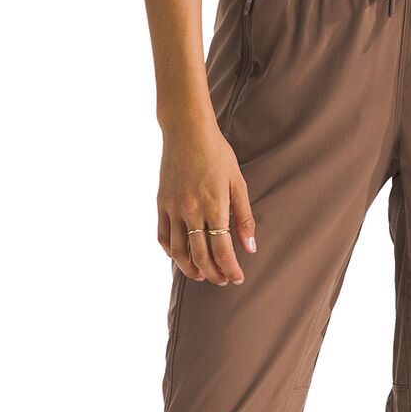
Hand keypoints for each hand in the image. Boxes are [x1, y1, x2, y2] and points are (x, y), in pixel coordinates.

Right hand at [157, 123, 256, 285]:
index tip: (237, 278)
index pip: (222, 250)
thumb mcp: (238, 183)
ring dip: (190, 269)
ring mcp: (173, 208)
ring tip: (202, 275)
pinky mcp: (161, 203)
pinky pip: (163, 236)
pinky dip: (172, 252)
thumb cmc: (217, 154)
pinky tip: (182, 257)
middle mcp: (191, 210)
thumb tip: (250, 248)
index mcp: (214, 206)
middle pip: (201, 256)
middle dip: (213, 274)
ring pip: (179, 252)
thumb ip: (244, 218)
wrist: (186, 130)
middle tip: (223, 281)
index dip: (230, 269)